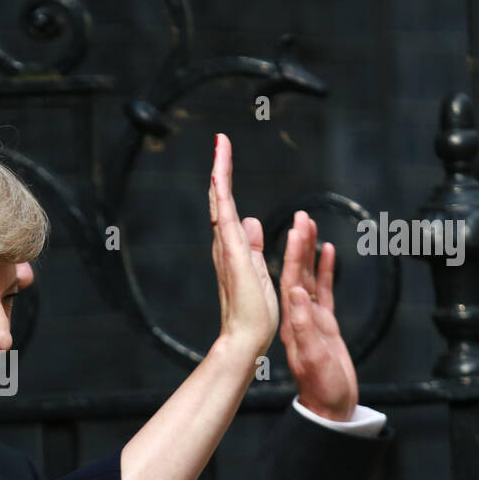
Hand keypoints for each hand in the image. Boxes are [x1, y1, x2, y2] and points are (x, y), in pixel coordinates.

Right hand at [209, 134, 278, 357]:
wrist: (246, 338)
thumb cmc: (254, 313)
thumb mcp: (260, 271)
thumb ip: (253, 246)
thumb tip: (250, 221)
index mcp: (234, 249)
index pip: (229, 210)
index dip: (226, 185)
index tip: (225, 160)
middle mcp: (225, 245)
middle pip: (220, 199)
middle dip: (220, 170)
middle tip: (220, 141)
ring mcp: (226, 247)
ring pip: (220, 202)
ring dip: (220, 173)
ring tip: (220, 146)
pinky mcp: (232, 252)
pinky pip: (224, 216)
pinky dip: (221, 193)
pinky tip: (218, 174)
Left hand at [278, 211, 358, 420]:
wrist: (330, 407)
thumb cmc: (323, 387)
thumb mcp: (314, 357)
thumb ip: (305, 327)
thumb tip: (295, 294)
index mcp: (293, 322)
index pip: (290, 280)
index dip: (292, 254)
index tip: (293, 228)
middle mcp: (299, 317)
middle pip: (298, 273)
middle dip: (300, 244)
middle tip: (302, 216)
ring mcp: (312, 319)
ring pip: (310, 278)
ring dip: (310, 252)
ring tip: (311, 225)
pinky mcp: (325, 325)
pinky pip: (325, 291)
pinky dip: (326, 270)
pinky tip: (327, 252)